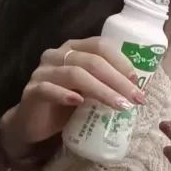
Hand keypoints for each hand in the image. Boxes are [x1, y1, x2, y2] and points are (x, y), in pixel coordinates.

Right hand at [0, 36, 143, 159]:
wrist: (36, 125)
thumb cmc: (68, 105)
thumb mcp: (91, 91)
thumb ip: (107, 84)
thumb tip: (138, 88)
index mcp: (74, 49)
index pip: (100, 45)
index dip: (121, 62)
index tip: (137, 82)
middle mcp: (57, 55)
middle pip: (91, 61)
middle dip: (117, 80)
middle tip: (135, 98)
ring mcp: (42, 72)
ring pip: (74, 74)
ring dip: (101, 90)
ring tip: (119, 105)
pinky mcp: (31, 91)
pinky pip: (48, 89)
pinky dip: (65, 95)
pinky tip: (79, 103)